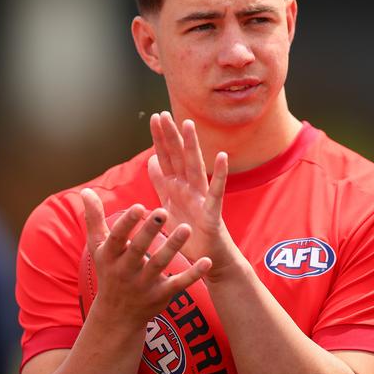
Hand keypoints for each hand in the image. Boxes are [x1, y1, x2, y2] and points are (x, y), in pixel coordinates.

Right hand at [81, 188, 210, 326]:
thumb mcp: (98, 247)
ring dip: (173, 246)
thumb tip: (85, 190)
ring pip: (160, 264)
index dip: (127, 223)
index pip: (117, 237)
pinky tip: (207, 261)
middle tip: (164, 210)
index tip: (138, 206)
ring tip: (187, 227)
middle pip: (138, 249)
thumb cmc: (109, 271)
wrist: (116, 317)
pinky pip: (179, 284)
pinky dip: (193, 274)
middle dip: (150, 231)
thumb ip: (94, 219)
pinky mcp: (162, 296)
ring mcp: (144, 285)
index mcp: (110, 256)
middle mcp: (125, 271)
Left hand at [148, 112, 238, 278]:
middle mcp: (188, 188)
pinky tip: (222, 156)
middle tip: (164, 114)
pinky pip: (216, 191)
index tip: (155, 118)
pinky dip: (220, 174)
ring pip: (195, 167)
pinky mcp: (212, 212)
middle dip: (170, 136)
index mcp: (176, 187)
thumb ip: (160, 182)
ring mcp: (201, 198)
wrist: (207, 260)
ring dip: (192, 146)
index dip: (160, 139)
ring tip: (189, 125)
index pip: (166, 158)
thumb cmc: (189, 233)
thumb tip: (151, 161)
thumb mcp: (168, 204)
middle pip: (178, 157)